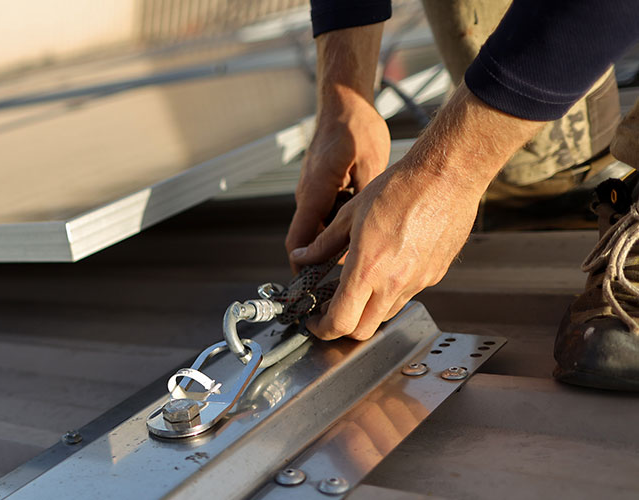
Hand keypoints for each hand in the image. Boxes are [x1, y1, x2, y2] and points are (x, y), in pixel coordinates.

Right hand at [286, 92, 390, 269]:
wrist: (344, 103)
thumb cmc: (355, 129)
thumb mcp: (370, 167)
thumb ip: (366, 205)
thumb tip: (370, 239)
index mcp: (316, 193)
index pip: (299, 243)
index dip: (302, 269)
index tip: (311, 290)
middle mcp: (308, 195)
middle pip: (308, 241)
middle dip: (322, 263)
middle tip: (346, 280)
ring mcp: (311, 191)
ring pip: (319, 229)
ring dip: (334, 243)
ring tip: (364, 251)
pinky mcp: (319, 186)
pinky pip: (325, 214)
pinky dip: (340, 226)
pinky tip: (365, 224)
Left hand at [290, 157, 483, 340]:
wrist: (446, 178)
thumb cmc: (399, 189)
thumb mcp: (349, 214)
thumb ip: (323, 243)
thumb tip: (301, 256)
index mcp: (368, 269)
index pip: (341, 322)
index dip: (322, 329)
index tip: (314, 321)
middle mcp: (394, 283)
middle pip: (362, 331)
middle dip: (341, 327)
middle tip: (329, 309)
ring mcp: (418, 282)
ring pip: (385, 315)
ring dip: (366, 310)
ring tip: (355, 286)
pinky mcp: (434, 275)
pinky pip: (407, 295)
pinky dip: (389, 293)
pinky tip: (383, 269)